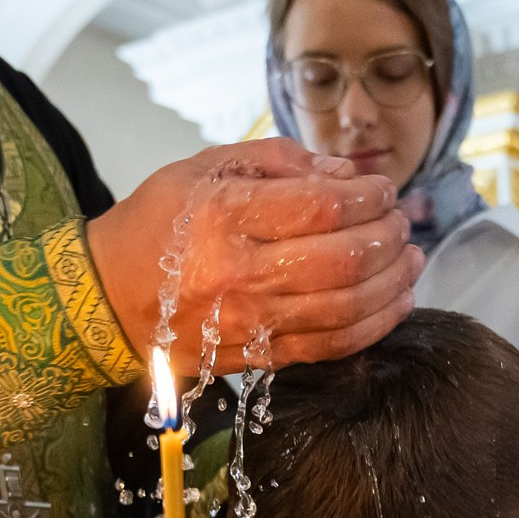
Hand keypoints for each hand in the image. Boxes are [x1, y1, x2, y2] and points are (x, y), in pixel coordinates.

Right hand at [89, 139, 422, 373]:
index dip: (368, 196)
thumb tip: (344, 174)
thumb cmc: (158, 224)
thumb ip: (279, 161)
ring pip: (347, 308)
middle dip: (388, 237)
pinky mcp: (257, 356)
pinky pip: (332, 346)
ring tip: (411, 258)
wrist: (106, 298)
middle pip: (344, 260)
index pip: (323, 207)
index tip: (383, 189)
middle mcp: (238, 272)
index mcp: (224, 215)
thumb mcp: (205, 167)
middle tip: (401, 221)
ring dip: (394, 282)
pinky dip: (376, 324)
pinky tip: (397, 301)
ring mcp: (249, 321)